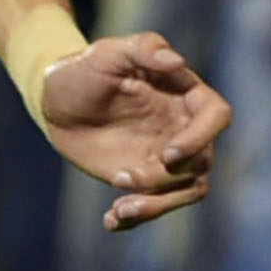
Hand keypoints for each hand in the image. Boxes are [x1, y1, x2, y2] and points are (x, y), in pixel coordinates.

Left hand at [38, 30, 231, 229]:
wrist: (54, 100)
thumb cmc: (83, 69)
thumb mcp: (106, 53)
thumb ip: (143, 50)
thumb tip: (178, 62)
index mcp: (183, 94)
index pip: (216, 115)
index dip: (202, 138)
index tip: (169, 154)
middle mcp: (181, 127)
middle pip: (202, 162)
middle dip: (169, 179)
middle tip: (123, 179)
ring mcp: (164, 156)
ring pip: (185, 191)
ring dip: (156, 206)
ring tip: (119, 210)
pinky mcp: (143, 178)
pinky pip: (154, 205)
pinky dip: (136, 218)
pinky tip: (110, 221)